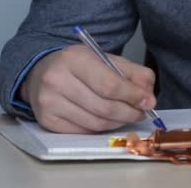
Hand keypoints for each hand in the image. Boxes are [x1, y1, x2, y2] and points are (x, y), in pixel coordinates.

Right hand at [20, 45, 156, 133]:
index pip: (110, 85)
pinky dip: (101, 128)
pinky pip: (84, 131)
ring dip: (118, 122)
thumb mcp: (108, 60)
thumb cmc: (79, 66)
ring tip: (127, 115)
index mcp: (74, 59)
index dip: (133, 97)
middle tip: (141, 112)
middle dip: (129, 112)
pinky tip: (107, 119)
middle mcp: (56, 80)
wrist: (41, 72)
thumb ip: (134, 74)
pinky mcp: (47, 120)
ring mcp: (48, 102)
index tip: (148, 102)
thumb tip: (149, 99)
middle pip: (104, 107)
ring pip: (96, 123)